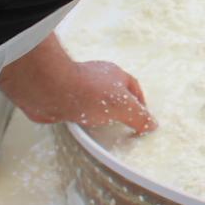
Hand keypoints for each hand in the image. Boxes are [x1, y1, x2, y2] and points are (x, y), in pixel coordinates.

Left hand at [25, 59, 155, 132]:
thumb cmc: (90, 93)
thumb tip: (152, 124)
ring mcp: (79, 87)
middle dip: (119, 109)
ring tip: (103, 131)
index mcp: (115, 74)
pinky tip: (83, 130)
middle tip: (122, 126)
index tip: (141, 119)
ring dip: (99, 115)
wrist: (51, 92)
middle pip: (114, 94)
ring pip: (95, 103)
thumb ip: (139, 116)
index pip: (133, 88)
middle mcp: (98, 78)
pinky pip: (77, 110)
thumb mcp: (123, 106)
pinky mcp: (63, 98)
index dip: (139, 103)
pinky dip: (82, 119)